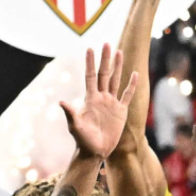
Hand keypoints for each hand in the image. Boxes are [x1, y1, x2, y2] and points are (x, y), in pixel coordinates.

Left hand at [62, 45, 138, 159]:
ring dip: (118, 67)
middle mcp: (101, 97)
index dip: (90, 63)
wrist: (95, 151)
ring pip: (115, 80)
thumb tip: (61, 102)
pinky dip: (131, 85)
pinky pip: (127, 95)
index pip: (91, 76)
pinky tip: (135, 74)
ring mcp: (111, 103)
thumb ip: (71, 113)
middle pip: (104, 74)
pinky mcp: (121, 111)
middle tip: (107, 43)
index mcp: (90, 99)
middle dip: (105, 59)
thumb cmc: (83, 140)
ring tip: (120, 52)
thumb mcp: (75, 126)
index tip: (89, 48)